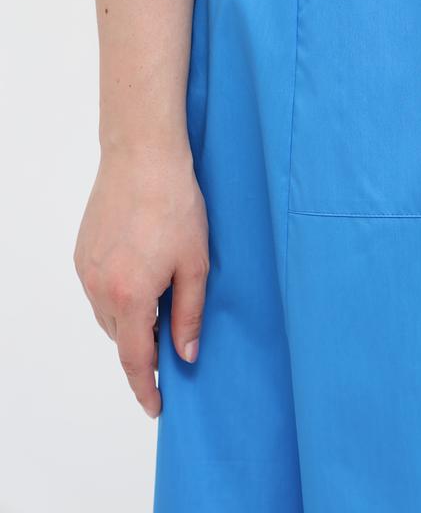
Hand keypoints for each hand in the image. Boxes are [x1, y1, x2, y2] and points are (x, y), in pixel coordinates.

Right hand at [73, 143, 209, 417]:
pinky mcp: (82, 251)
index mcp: (129, 296)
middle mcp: (99, 287)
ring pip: (107, 314)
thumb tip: (186, 354)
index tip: (156, 406)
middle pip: (120, 337)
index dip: (146, 387)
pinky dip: (118, 296)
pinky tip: (140, 278)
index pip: (135, 359)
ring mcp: (86, 268)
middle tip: (172, 344)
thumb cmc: (174, 203)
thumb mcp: (195, 263)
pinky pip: (98, 289)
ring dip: (130, 321)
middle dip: (143, 348)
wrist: (142, 157)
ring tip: (160, 305)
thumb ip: (189, 314)